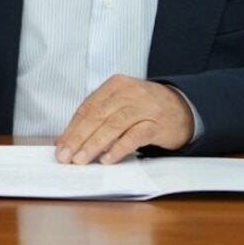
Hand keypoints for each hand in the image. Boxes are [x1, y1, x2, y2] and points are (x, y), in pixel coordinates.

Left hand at [54, 74, 193, 163]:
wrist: (183, 108)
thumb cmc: (145, 108)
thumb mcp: (120, 105)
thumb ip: (96, 118)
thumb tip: (65, 140)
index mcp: (115, 85)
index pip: (88, 107)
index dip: (72, 128)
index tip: (60, 146)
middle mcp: (129, 92)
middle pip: (98, 116)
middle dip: (79, 138)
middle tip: (66, 156)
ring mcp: (144, 107)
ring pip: (113, 125)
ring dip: (94, 144)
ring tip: (81, 159)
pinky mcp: (157, 123)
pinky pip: (135, 136)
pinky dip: (119, 148)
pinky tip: (108, 159)